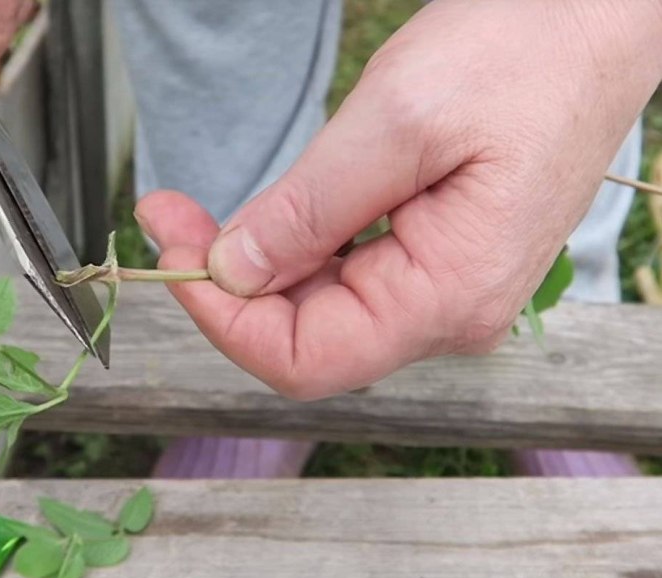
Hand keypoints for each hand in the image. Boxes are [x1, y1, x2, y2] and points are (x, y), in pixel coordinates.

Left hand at [135, 0, 661, 399]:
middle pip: (306, 339)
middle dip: (225, 286)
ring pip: (319, 312)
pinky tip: (269, 216)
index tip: (171, 253)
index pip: (306, 359)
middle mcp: (449, 315)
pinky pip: (346, 280)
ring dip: (253, 269)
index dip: (224, 320)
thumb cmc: (520, 57)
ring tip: (200, 213)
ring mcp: (443, 292)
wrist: (593, 28)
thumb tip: (232, 273)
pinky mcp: (434, 264)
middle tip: (169, 216)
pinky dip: (293, 253)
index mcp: (448, 296)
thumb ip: (308, 211)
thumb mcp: (396, 122)